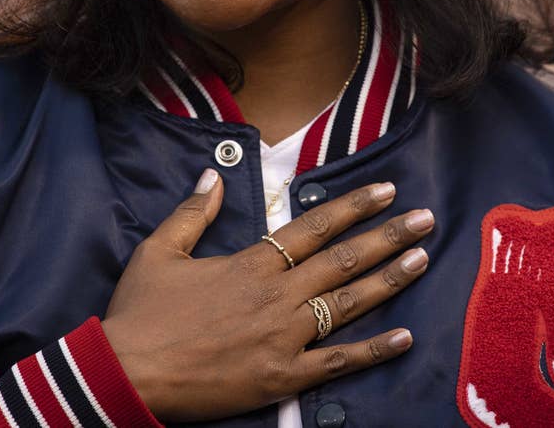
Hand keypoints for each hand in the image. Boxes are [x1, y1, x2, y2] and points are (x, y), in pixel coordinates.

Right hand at [102, 168, 433, 421]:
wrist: (128, 374)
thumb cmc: (142, 312)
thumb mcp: (159, 251)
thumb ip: (192, 213)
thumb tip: (211, 176)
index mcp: (251, 263)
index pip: (314, 226)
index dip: (353, 207)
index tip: (386, 191)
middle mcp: (276, 295)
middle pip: (343, 259)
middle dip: (389, 236)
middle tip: (425, 219)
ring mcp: (283, 338)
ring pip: (347, 303)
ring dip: (389, 280)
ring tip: (422, 259)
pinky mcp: (281, 378)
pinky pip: (336, 363)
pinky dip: (372, 351)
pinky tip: (404, 337)